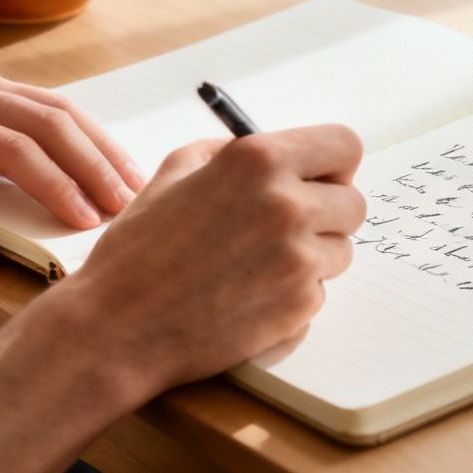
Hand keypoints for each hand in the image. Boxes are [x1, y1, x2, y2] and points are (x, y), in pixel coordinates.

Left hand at [0, 55, 145, 275]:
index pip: (15, 151)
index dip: (55, 186)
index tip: (86, 220)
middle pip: (50, 122)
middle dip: (95, 164)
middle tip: (129, 206)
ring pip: (55, 106)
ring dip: (97, 143)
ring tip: (131, 182)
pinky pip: (44, 102)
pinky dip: (80, 128)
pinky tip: (99, 154)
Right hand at [56, 125, 367, 391]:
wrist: (119, 327)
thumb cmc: (138, 249)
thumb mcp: (173, 173)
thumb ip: (227, 153)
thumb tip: (267, 150)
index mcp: (257, 160)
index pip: (344, 145)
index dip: (334, 164)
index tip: (319, 178)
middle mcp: (287, 204)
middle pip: (354, 202)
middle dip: (327, 212)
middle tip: (288, 226)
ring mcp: (299, 258)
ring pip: (342, 249)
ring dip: (313, 255)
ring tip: (258, 264)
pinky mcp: (301, 306)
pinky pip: (320, 290)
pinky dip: (295, 293)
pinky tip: (249, 294)